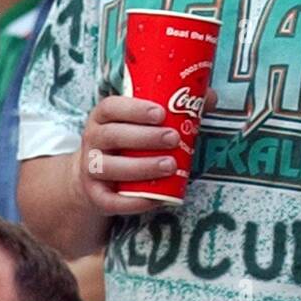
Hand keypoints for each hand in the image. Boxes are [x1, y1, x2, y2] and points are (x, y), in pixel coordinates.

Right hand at [75, 90, 217, 215]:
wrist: (96, 172)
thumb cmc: (131, 137)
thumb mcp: (145, 119)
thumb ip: (176, 105)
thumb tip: (210, 98)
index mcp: (103, 116)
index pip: (111, 107)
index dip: (134, 109)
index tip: (161, 113)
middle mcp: (92, 140)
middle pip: (112, 136)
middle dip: (145, 137)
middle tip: (174, 138)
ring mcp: (89, 168)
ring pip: (109, 168)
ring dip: (141, 167)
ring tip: (170, 166)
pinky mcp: (94, 194)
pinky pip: (108, 201)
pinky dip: (131, 202)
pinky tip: (154, 198)